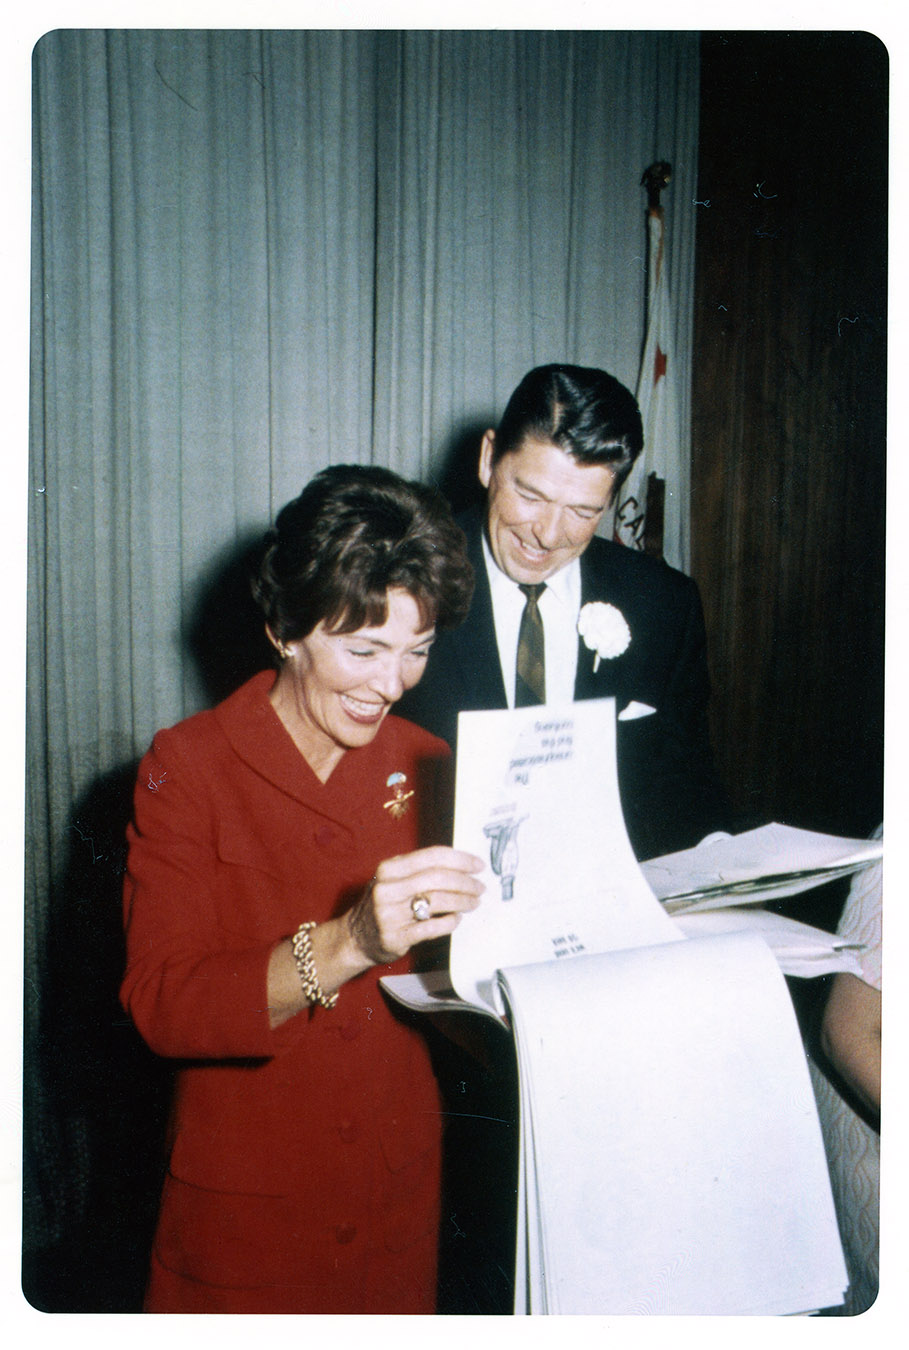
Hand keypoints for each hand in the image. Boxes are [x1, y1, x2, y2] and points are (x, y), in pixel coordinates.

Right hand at [347, 845, 484, 965]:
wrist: (355, 937)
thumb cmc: (384, 904)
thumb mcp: (393, 878)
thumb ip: (420, 869)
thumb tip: (461, 864)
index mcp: (389, 868)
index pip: (432, 856)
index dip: (460, 859)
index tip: (477, 865)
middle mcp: (387, 888)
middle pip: (437, 878)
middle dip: (465, 882)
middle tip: (479, 887)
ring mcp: (389, 914)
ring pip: (437, 901)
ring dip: (462, 901)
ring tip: (473, 902)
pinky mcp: (395, 937)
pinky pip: (432, 927)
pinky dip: (450, 922)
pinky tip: (457, 919)